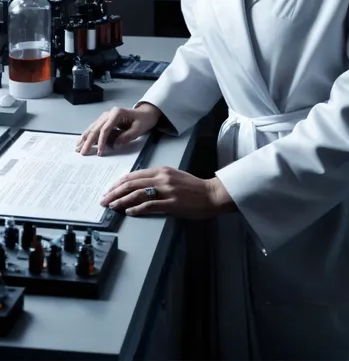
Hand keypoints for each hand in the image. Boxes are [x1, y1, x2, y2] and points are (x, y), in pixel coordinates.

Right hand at [76, 103, 160, 155]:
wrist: (145, 113)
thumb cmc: (143, 120)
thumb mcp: (139, 129)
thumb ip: (127, 136)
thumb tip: (115, 144)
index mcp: (117, 113)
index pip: (105, 129)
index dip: (101, 141)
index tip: (100, 152)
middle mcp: (109, 113)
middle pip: (96, 128)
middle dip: (89, 141)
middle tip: (83, 152)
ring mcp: (106, 116)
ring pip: (93, 127)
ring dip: (85, 138)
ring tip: (77, 147)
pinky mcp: (105, 120)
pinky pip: (95, 127)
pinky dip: (88, 135)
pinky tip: (81, 140)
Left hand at [100, 167, 235, 217]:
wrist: (210, 194)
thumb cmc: (193, 187)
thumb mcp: (173, 176)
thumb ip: (157, 179)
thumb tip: (138, 186)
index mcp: (161, 170)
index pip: (134, 175)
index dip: (118, 183)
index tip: (109, 190)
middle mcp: (162, 178)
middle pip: (131, 184)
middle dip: (114, 192)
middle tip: (103, 200)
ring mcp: (166, 190)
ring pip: (137, 194)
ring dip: (121, 200)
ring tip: (112, 206)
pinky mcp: (171, 203)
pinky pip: (149, 205)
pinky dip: (136, 208)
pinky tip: (128, 212)